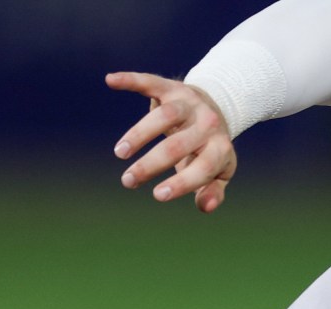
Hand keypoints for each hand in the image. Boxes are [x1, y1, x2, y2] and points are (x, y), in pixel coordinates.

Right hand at [105, 71, 237, 211]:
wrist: (218, 105)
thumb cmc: (211, 148)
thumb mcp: (220, 172)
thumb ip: (213, 191)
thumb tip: (204, 207)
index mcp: (220, 148)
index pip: (203, 168)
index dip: (181, 183)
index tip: (157, 195)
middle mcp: (208, 124)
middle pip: (177, 145)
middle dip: (150, 165)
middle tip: (128, 181)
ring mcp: (190, 103)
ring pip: (164, 116)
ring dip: (138, 134)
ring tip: (120, 153)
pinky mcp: (172, 87)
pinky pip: (151, 82)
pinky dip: (131, 80)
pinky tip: (111, 81)